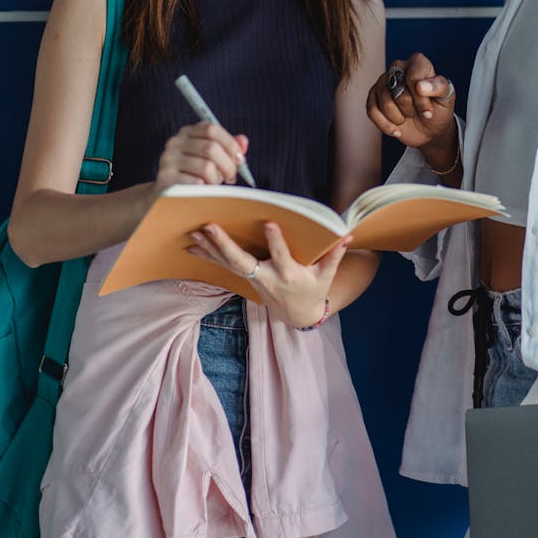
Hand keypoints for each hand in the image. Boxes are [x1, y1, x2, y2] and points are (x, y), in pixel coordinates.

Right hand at [155, 122, 249, 191]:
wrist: (166, 197)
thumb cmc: (195, 175)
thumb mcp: (213, 159)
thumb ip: (228, 148)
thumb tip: (243, 141)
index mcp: (187, 133)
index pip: (211, 129)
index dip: (230, 144)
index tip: (240, 160)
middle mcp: (174, 142)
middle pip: (211, 147)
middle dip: (228, 165)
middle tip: (231, 177)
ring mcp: (168, 160)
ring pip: (206, 167)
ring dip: (216, 179)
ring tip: (213, 184)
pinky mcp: (165, 179)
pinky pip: (196, 183)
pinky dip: (204, 189)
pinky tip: (201, 191)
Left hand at [187, 221, 351, 328]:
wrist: (298, 315)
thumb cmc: (313, 290)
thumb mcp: (326, 276)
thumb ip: (334, 255)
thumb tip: (346, 235)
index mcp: (288, 274)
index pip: (280, 256)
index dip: (275, 241)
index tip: (268, 223)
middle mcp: (266, 277)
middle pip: (242, 261)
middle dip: (224, 245)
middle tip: (209, 226)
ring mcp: (252, 279)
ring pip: (227, 263)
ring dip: (208, 248)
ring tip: (192, 232)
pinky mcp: (244, 278)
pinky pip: (223, 266)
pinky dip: (207, 255)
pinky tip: (191, 245)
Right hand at [366, 53, 456, 154]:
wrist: (429, 130)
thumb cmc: (438, 110)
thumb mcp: (447, 99)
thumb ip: (439, 87)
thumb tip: (420, 85)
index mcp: (418, 63)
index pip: (413, 77)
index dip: (421, 99)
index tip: (429, 111)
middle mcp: (398, 68)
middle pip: (398, 90)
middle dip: (411, 109)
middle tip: (418, 112)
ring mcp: (383, 82)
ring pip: (385, 102)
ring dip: (399, 118)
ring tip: (407, 117)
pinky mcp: (373, 97)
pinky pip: (372, 111)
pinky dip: (385, 125)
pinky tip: (396, 130)